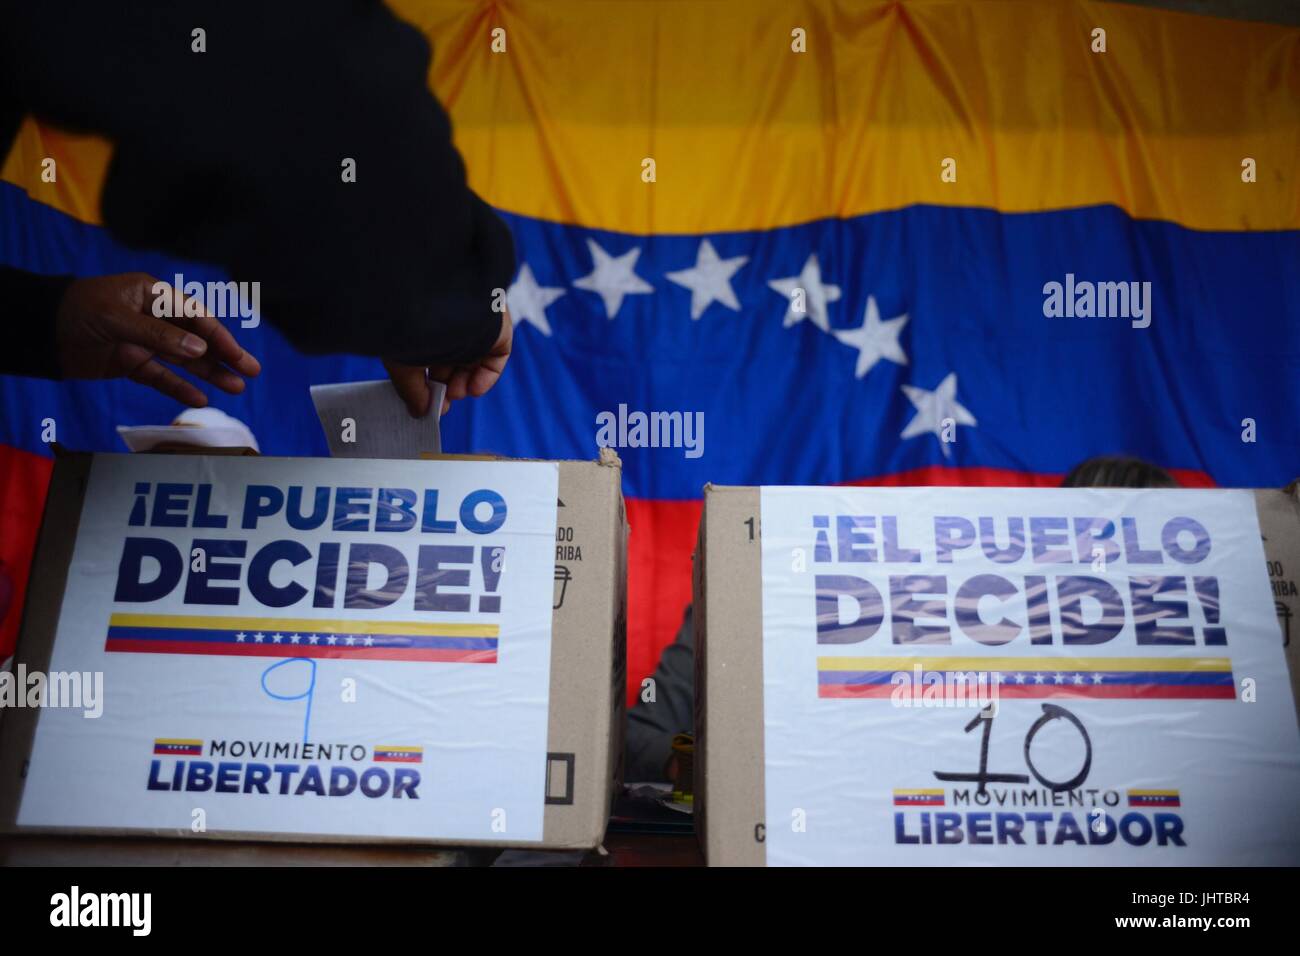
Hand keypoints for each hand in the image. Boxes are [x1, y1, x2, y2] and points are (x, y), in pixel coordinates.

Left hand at [54, 273, 260, 406]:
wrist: (37, 333)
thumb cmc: (75, 312)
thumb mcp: (116, 318)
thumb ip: (158, 334)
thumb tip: (199, 350)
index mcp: (152, 295)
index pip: (194, 315)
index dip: (218, 335)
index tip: (236, 354)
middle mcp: (153, 318)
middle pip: (196, 339)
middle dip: (224, 356)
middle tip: (252, 371)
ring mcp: (143, 342)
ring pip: (184, 361)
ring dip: (209, 375)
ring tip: (236, 388)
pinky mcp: (131, 363)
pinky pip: (160, 378)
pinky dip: (178, 388)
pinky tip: (200, 399)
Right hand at [384, 309, 511, 417]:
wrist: (437, 302)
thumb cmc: (411, 328)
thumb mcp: (403, 364)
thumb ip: (412, 391)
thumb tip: (419, 413)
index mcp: (424, 324)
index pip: (430, 357)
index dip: (430, 383)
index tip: (428, 403)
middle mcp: (450, 323)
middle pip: (453, 362)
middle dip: (446, 385)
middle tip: (441, 401)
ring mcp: (475, 326)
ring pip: (474, 363)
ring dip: (464, 384)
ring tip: (455, 392)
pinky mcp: (496, 330)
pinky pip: (496, 358)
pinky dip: (486, 377)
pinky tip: (473, 389)